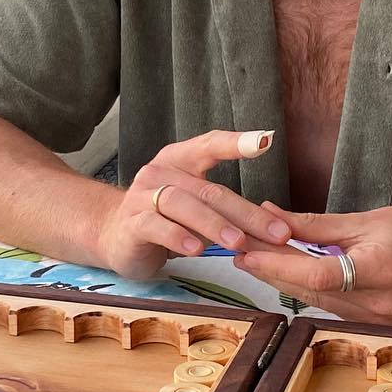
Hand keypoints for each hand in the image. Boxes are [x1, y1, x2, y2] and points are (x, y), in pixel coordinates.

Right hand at [98, 129, 292, 279]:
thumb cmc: (166, 220)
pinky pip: (156, 226)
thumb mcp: (196, 207)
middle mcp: (160, 172)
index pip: (210, 144)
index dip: (236, 142)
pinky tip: (197, 250)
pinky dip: (178, 237)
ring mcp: (142, 197)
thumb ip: (227, 209)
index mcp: (180, 160)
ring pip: (183, 205)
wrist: (115, 236)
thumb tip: (274, 226)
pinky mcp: (131, 223)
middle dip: (246, 213)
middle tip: (276, 233)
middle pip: (208, 190)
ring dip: (213, 224)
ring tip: (237, 243)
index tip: (265, 141)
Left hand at [232, 202, 391, 322]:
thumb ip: (318, 225)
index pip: (317, 275)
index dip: (276, 265)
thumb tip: (272, 216)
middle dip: (269, 269)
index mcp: (380, 271)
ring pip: (314, 301)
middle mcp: (377, 304)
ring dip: (281, 279)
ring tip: (250, 256)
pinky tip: (282, 269)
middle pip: (309, 291)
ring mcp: (374, 319)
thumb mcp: (368, 219)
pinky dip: (303, 286)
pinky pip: (327, 305)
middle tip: (235, 248)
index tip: (245, 251)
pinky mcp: (372, 323)